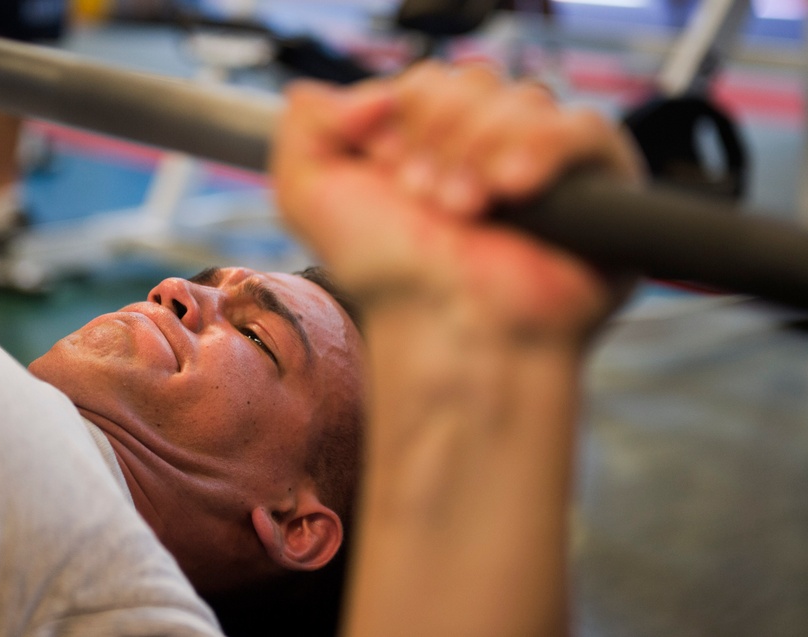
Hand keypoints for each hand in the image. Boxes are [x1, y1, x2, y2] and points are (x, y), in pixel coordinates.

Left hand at [271, 61, 642, 340]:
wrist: (444, 325)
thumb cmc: (388, 273)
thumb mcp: (310, 192)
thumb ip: (306, 123)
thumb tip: (356, 89)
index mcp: (425, 144)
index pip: (428, 80)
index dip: (408, 117)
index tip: (392, 175)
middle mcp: (482, 150)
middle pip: (475, 80)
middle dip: (442, 136)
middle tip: (428, 200)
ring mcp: (539, 165)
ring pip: (525, 97)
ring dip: (483, 150)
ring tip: (468, 211)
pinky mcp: (597, 185)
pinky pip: (584, 127)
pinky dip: (544, 147)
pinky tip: (513, 189)